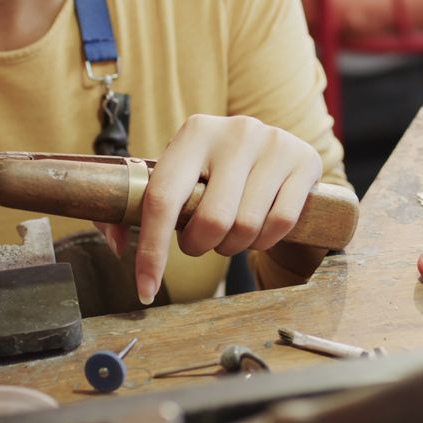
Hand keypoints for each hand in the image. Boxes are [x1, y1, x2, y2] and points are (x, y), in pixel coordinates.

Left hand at [123, 115, 322, 303]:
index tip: (145, 289)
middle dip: (201, 247)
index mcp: (193, 133)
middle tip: (202, 241)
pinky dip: (265, 242)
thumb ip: (138, 208)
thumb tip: (117, 249)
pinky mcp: (304, 161)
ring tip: (232, 231)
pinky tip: (259, 230)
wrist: (275, 150)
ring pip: (246, 227)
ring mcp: (274, 144)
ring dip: (234, 246)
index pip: (162, 199)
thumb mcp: (179, 174)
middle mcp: (235, 132)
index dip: (151, 251)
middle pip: (210, 221)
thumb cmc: (215, 172)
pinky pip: (280, 224)